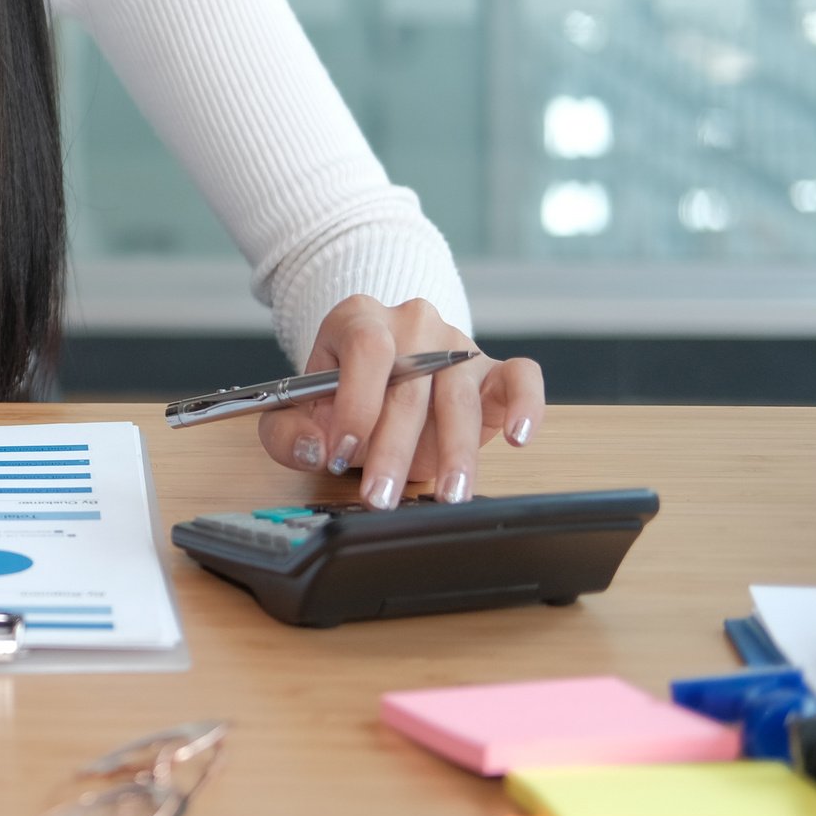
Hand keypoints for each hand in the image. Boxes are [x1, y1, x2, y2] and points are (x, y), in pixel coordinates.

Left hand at [256, 295, 544, 508]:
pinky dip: (526, 406)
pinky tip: (517, 437)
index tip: (342, 452)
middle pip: (409, 385)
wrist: (379, 381)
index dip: (356, 402)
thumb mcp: (298, 410)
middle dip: (394, 448)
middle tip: (383, 495)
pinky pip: (522, 378)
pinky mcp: (495, 370)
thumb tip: (314, 449)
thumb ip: (289, 433)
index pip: (366, 350)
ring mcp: (457, 345)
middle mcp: (412, 323)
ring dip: (455, 451)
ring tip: (448, 494)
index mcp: (359, 319)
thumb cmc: (340, 396)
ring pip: (458, 396)